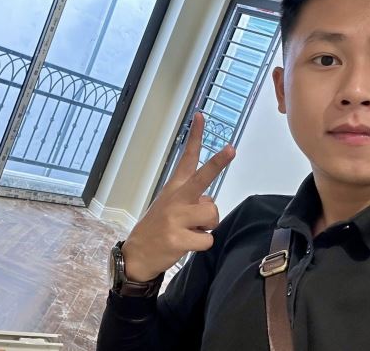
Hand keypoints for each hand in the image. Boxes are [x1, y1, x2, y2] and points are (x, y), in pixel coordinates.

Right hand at [121, 112, 235, 281]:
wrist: (138, 254)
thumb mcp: (171, 207)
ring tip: (190, 230)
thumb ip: (192, 200)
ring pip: (212, 215)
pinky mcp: (177, 239)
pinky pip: (207, 240)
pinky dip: (201, 244)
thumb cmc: (160, 227)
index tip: (201, 116)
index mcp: (174, 187)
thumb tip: (209, 203)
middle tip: (231, 149)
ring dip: (207, 227)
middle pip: (202, 178)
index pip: (187, 158)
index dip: (195, 137)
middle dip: (218, 163)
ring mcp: (175, 218)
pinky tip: (185, 244)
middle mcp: (175, 199)